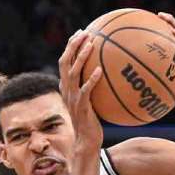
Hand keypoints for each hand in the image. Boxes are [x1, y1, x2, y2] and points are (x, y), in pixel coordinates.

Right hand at [59, 29, 103, 162]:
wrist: (86, 142)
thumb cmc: (92, 123)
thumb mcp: (92, 102)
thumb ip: (94, 88)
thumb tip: (110, 75)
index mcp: (66, 87)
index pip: (65, 61)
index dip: (71, 45)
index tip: (81, 32)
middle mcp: (66, 90)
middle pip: (65, 61)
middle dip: (73, 45)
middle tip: (84, 32)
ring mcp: (72, 98)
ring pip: (73, 72)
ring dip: (81, 56)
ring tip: (91, 44)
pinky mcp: (81, 107)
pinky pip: (85, 90)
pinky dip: (91, 79)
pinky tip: (100, 71)